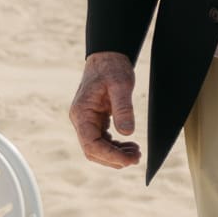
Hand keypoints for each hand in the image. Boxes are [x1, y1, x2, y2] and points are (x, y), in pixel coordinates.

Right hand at [70, 51, 139, 168]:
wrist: (108, 56)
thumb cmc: (112, 68)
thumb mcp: (121, 84)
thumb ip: (123, 108)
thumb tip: (127, 133)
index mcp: (82, 113)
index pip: (91, 144)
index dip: (109, 156)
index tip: (128, 160)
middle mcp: (81, 119)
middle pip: (92, 151)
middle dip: (114, 158)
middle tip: (136, 158)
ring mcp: (87, 121)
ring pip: (97, 148)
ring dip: (116, 154)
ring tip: (136, 153)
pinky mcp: (95, 120)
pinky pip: (102, 140)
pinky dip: (115, 146)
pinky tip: (130, 145)